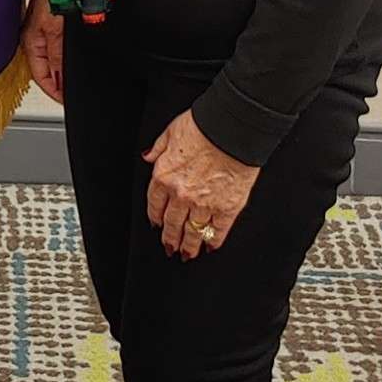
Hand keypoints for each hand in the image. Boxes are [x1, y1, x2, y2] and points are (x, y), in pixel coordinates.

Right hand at [21, 0, 64, 103]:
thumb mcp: (55, 31)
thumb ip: (58, 56)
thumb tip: (61, 80)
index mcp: (30, 44)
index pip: (41, 78)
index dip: (54, 93)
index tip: (67, 102)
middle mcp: (33, 40)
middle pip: (45, 72)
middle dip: (57, 85)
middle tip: (71, 97)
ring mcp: (41, 33)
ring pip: (50, 61)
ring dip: (61, 73)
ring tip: (72, 84)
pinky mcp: (49, 25)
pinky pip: (55, 49)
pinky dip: (63, 59)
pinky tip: (70, 61)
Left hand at [144, 107, 258, 258]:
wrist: (232, 130)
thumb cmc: (203, 126)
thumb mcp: (170, 132)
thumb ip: (158, 148)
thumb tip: (149, 157)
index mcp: (164, 176)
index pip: (154, 204)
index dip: (155, 217)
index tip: (156, 225)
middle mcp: (181, 195)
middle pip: (172, 223)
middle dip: (170, 238)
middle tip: (170, 248)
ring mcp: (205, 204)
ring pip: (193, 232)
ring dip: (189, 246)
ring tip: (187, 254)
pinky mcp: (228, 208)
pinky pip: (219, 231)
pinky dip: (214, 241)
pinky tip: (211, 247)